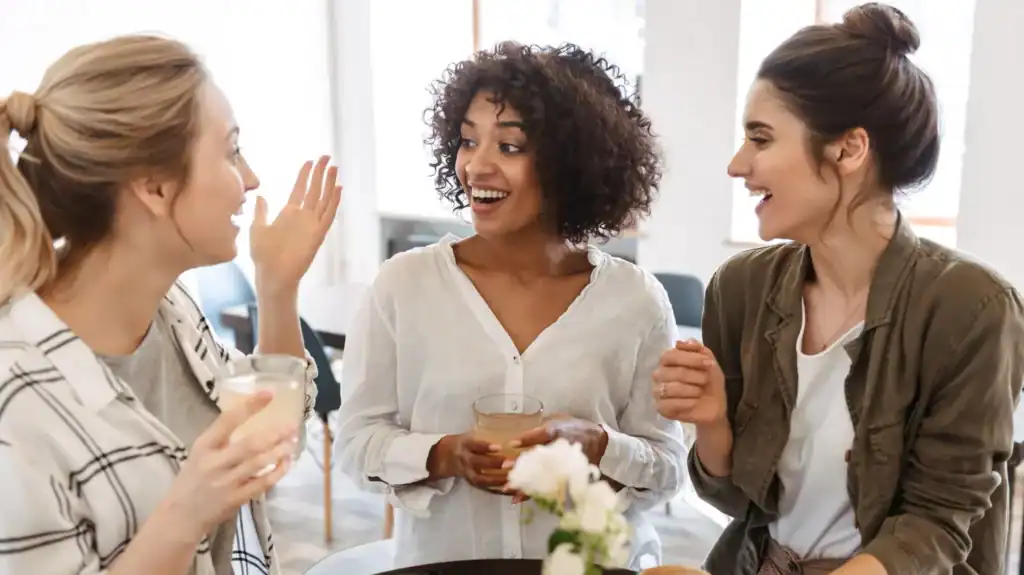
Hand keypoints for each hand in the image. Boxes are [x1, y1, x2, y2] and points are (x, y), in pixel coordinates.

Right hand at [158, 390, 298, 540]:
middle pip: (250, 444)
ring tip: (293, 442)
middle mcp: (215, 462)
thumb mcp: (200, 453)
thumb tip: (252, 418)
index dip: (250, 406)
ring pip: (259, 463)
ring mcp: (226, 482)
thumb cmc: (192, 479)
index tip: (270, 394)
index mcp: (204, 446)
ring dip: (280, 451)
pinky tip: (286, 463)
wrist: (179, 516)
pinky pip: (263, 483)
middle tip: (292, 425)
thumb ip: (222, 439)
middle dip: (275, 433)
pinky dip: (278, 471)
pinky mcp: (236, 499)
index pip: (228, 420)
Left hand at [250, 156, 341, 292]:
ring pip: (323, 199)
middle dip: (320, 173)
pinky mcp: (317, 234)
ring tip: (334, 168)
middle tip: (327, 156)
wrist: (272, 274)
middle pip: (314, 190)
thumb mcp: (257, 228)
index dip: (305, 175)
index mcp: (288, 213)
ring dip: (329, 183)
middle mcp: (302, 217)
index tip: (310, 161)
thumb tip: (261, 195)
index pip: (300, 189)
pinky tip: (338, 189)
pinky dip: (334, 202)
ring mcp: (311, 225)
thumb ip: (261, 211)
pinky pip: (328, 216)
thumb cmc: (263, 255)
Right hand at [428, 433, 508, 490]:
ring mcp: (467, 472)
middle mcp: (465, 459)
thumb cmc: (460, 444)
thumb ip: (482, 436)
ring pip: (482, 479)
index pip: (475, 445)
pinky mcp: (470, 482)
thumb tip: (505, 433)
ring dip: (498, 480)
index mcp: (464, 445)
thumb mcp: (467, 436)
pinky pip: (484, 487)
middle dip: (496, 464)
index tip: (499, 447)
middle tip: (511, 463)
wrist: (440, 457)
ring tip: (512, 478)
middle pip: (479, 463)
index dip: (486, 447)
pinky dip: (497, 489)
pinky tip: (509, 489)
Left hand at [505, 415, 608, 502]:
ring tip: (508, 488)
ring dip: (525, 483)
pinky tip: (517, 499)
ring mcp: (567, 466)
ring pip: (544, 476)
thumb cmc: (577, 429)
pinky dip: (534, 494)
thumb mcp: (561, 421)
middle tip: (506, 468)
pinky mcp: (569, 479)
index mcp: (562, 432)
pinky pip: (550, 488)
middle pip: (542, 459)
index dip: (528, 439)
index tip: (512, 444)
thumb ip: (543, 429)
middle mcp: (564, 450)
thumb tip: (519, 435)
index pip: (544, 434)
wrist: (602, 443)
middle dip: (523, 465)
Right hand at [653, 339, 727, 426]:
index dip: (689, 358)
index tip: (708, 363)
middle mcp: (659, 375)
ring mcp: (658, 392)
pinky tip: (695, 402)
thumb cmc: (709, 381)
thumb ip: (696, 348)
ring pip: (669, 389)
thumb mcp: (708, 361)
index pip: (668, 356)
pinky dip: (686, 403)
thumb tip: (679, 342)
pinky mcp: (661, 408)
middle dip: (692, 375)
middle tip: (705, 379)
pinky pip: (669, 404)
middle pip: (669, 372)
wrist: (714, 405)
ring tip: (700, 392)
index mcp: (667, 361)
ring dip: (690, 390)